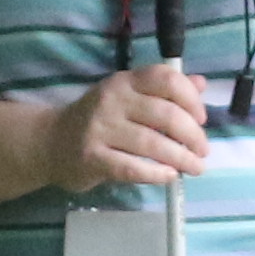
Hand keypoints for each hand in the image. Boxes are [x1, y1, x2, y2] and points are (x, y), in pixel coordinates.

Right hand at [37, 60, 208, 193]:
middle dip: (192, 135)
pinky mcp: (92, 158)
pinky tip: (169, 177)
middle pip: (165, 114)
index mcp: (125, 81)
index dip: (191, 98)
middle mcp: (112, 100)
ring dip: (181, 158)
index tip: (202, 118)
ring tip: (196, 168)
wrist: (51, 142)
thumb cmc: (99, 119)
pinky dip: (155, 174)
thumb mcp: (129, 97)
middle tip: (203, 151)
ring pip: (151, 143)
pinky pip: (131, 168)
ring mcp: (100, 129)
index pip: (165, 78)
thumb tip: (201, 84)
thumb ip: (163, 90)